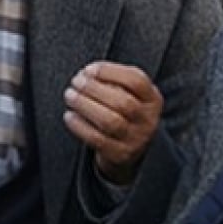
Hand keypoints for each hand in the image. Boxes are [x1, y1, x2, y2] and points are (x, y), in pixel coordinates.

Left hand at [63, 62, 162, 185]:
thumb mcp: (130, 95)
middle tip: (76, 82)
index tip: (89, 69)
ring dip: (85, 105)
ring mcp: (136, 139)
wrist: (131, 150)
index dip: (111, 72)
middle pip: (123, 102)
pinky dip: (80, 125)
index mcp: (152, 99)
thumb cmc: (125, 114)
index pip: (137, 81)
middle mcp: (148, 120)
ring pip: (110, 122)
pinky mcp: (120, 154)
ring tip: (70, 96)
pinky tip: (69, 115)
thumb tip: (87, 73)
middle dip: (94, 89)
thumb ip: (114, 81)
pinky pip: (97, 139)